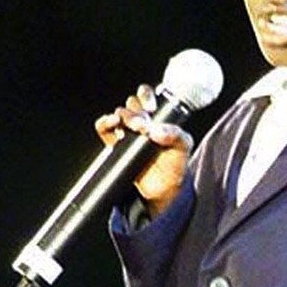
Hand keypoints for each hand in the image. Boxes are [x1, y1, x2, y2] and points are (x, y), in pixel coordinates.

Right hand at [95, 84, 193, 214]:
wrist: (163, 190)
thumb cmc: (174, 164)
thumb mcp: (183, 147)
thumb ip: (174, 135)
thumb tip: (155, 130)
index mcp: (158, 117)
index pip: (147, 96)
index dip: (146, 95)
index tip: (150, 107)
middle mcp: (141, 121)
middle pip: (132, 104)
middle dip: (135, 111)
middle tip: (141, 124)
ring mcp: (127, 133)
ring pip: (118, 114)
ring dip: (121, 116)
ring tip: (129, 127)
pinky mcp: (115, 145)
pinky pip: (104, 129)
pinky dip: (104, 124)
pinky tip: (112, 124)